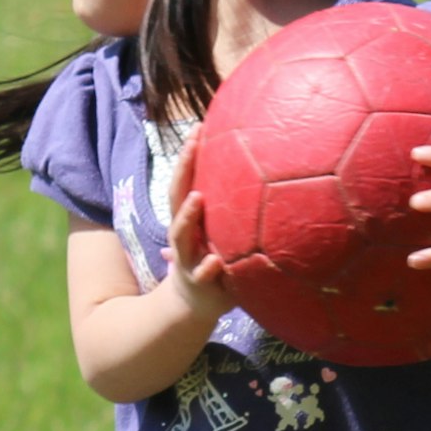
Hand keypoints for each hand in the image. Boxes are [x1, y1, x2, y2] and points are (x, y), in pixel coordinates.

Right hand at [157, 144, 236, 326]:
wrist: (191, 305)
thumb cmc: (209, 259)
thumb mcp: (214, 232)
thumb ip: (226, 207)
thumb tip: (253, 172)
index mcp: (188, 219)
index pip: (185, 180)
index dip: (189, 155)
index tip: (199, 125)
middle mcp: (183, 234)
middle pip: (177, 197)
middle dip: (184, 169)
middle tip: (193, 142)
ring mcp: (187, 258)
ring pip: (181, 235)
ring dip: (187, 216)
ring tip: (197, 198)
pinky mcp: (199, 283)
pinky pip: (203, 275)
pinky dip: (207, 268)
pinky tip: (215, 261)